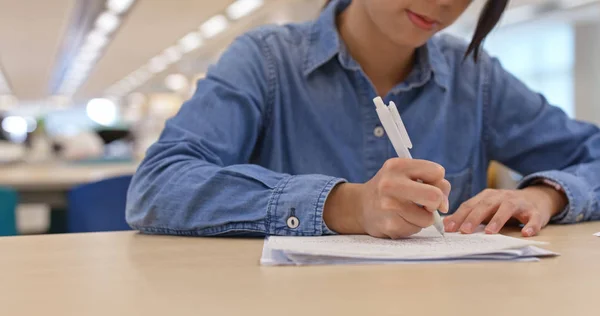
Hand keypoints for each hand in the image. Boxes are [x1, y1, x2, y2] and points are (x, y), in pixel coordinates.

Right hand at [323, 158, 450, 238]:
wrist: (360, 206)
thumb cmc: (390, 189)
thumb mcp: (405, 174)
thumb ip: (431, 181)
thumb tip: (444, 204)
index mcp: (397, 166)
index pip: (437, 172)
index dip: (439, 182)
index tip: (431, 187)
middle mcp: (390, 184)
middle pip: (435, 196)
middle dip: (437, 203)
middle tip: (428, 205)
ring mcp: (389, 206)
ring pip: (428, 218)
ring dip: (423, 218)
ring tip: (408, 212)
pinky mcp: (389, 225)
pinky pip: (416, 229)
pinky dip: (412, 226)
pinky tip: (399, 219)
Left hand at [443, 186, 567, 236]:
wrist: (536, 198)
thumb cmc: (505, 206)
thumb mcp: (486, 208)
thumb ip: (468, 214)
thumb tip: (446, 224)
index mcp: (487, 196)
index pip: (470, 205)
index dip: (459, 216)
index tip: (448, 228)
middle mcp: (501, 197)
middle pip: (486, 205)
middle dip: (474, 217)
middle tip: (464, 231)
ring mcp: (519, 203)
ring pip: (507, 208)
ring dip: (498, 220)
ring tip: (489, 232)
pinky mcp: (535, 211)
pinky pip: (534, 218)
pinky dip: (531, 225)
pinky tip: (526, 233)